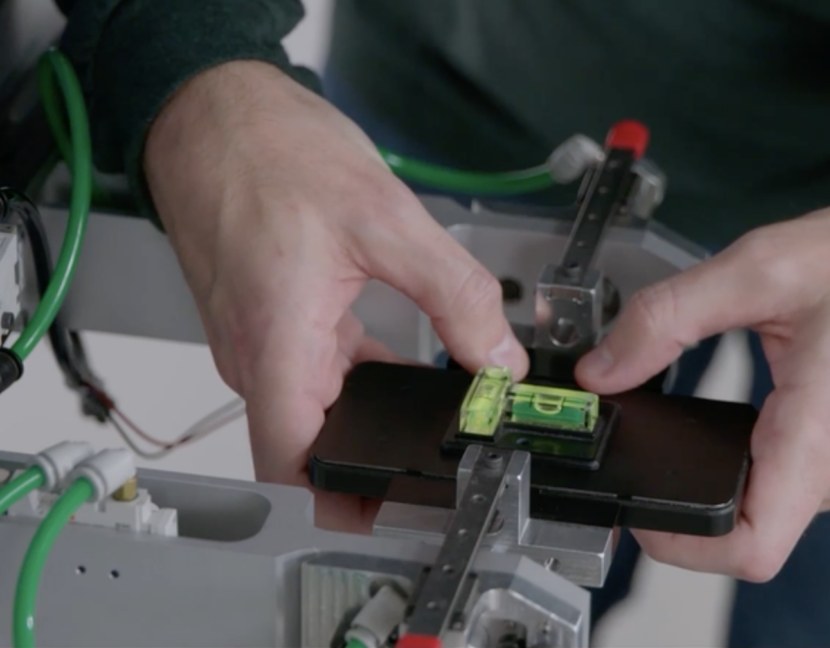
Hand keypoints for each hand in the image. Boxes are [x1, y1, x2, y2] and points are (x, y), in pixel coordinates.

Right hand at [144, 61, 527, 530]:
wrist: (212, 108)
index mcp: (275, 346)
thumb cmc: (268, 151)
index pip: (293, 467)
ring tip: (444, 418)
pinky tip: (411, 367)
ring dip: (376, 418)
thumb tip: (498, 359)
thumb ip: (455, 295)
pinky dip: (364, 378)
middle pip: (313, 445)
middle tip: (450, 462)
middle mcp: (260, 357)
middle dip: (379, 462)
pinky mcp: (276, 318)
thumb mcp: (386, 220)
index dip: (343, 502)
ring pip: (322, 408)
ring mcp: (265, 340)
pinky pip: (321, 370)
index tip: (399, 512)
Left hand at [576, 190, 829, 579]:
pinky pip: (794, 479)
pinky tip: (749, 409)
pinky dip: (757, 455)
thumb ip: (669, 318)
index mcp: (827, 428)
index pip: (751, 545)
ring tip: (696, 416)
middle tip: (646, 438)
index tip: (637, 505)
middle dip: (686, 490)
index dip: (679, 542)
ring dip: (723, 468)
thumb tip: (604, 369)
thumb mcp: (763, 266)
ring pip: (768, 501)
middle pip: (747, 525)